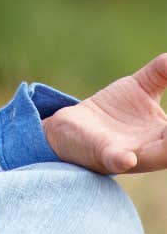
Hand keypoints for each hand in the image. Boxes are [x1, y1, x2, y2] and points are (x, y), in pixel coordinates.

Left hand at [43, 53, 166, 174]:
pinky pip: (116, 160)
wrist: (74, 126)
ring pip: (158, 156)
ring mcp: (131, 153)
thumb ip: (161, 73)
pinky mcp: (104, 153)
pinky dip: (122, 159)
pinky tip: (128, 157)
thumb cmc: (114, 110)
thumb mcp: (140, 87)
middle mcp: (155, 148)